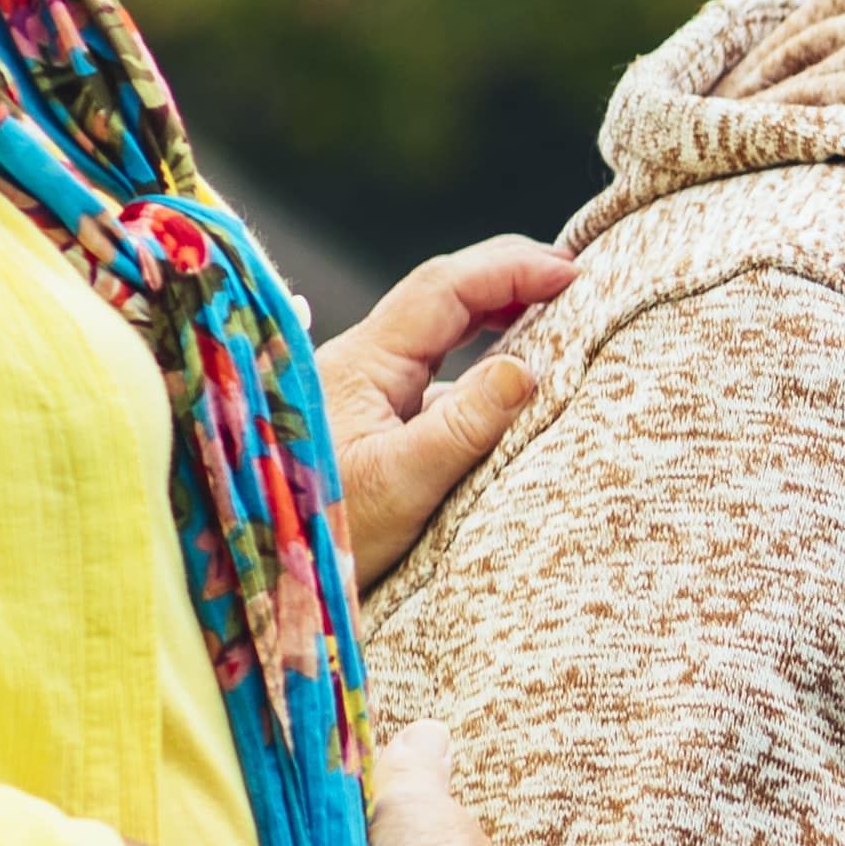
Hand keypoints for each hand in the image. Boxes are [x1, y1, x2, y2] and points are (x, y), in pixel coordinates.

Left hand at [323, 237, 575, 589]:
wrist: (272, 575)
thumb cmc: (329, 535)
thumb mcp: (401, 485)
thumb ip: (464, 426)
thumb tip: (526, 369)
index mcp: (363, 363)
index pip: (444, 289)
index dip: (510, 270)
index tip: (570, 274)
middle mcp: (363, 363)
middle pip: (442, 293)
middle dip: (507, 273)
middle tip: (572, 276)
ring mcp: (369, 390)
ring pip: (440, 328)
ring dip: (497, 310)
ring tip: (554, 309)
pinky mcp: (379, 420)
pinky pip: (438, 370)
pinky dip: (484, 355)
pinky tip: (515, 371)